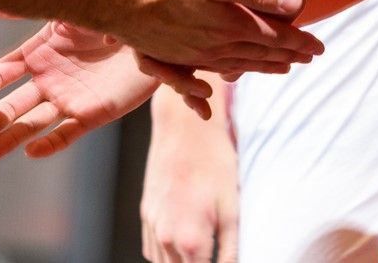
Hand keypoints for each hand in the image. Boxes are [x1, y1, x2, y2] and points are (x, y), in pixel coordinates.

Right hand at [0, 20, 166, 158]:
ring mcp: (70, 97)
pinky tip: (32, 151)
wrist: (149, 26)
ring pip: (35, 123)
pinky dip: (50, 143)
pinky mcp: (94, 113)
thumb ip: (31, 7)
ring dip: (13, 137)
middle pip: (14, 104)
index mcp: (39, 52)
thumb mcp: (68, 7)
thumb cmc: (107, 11)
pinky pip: (68, 132)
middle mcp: (49, 78)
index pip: (3, 72)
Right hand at [111, 0, 319, 74]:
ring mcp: (199, 56)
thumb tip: (296, 3)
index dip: (301, 42)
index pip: (277, 39)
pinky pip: (218, 71)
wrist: (119, 4)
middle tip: (312, 57)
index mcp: (231, 27)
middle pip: (263, 55)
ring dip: (266, 65)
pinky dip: (236, 71)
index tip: (321, 47)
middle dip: (290, 55)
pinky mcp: (181, 58)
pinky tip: (235, 72)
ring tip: (285, 66)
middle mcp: (218, 48)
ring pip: (242, 64)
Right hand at [142, 87, 241, 262]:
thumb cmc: (213, 162)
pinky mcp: (146, 213)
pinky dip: (165, 254)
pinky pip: (152, 250)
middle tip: (212, 253)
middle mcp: (166, 238)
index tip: (220, 261)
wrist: (184, 128)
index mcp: (190, 241)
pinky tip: (182, 243)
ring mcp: (152, 226)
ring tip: (200, 251)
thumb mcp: (232, 208)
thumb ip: (231, 249)